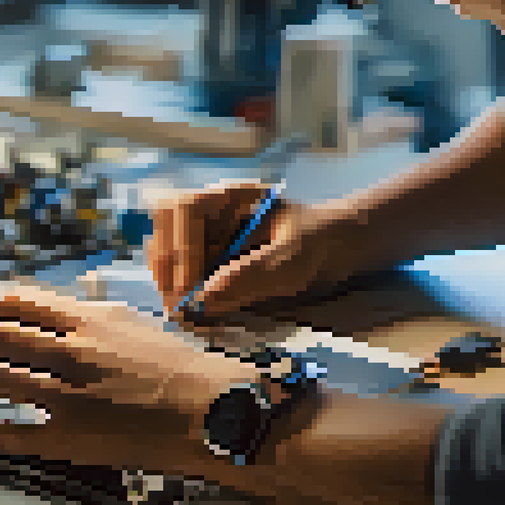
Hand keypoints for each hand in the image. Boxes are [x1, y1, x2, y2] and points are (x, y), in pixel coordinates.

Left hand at [0, 285, 274, 474]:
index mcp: (87, 320)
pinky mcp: (68, 437)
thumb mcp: (133, 325)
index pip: (16, 301)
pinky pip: (11, 432)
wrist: (212, 411)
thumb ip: (91, 321)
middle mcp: (69, 351)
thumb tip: (56, 319)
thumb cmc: (183, 370)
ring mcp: (64, 394)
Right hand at [148, 179, 344, 324]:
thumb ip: (251, 275)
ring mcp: (208, 229)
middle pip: (165, 220)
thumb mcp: (293, 259)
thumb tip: (202, 300)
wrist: (340, 246)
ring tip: (179, 307)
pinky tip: (188, 306)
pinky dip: (176, 285)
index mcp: (233, 196)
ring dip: (165, 274)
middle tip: (176, 302)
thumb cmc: (321, 243)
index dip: (181, 247)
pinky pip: (178, 264)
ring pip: (165, 241)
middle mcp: (213, 208)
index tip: (190, 289)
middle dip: (166, 261)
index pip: (186, 208)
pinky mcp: (208, 253)